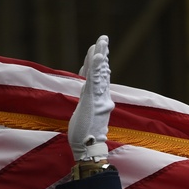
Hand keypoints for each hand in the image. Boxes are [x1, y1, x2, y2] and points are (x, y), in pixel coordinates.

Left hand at [69, 35, 113, 161]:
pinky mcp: (94, 101)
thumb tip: (90, 102)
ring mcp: (99, 99)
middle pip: (102, 71)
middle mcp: (102, 98)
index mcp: (99, 100)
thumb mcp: (84, 117)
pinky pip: (96, 81)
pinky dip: (97, 68)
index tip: (96, 51)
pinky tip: (99, 57)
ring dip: (101, 55)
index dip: (97, 64)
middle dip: (102, 54)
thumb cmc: (85, 138)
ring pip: (100, 73)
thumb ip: (88, 108)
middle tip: (103, 39)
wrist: (88, 149)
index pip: (98, 78)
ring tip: (102, 41)